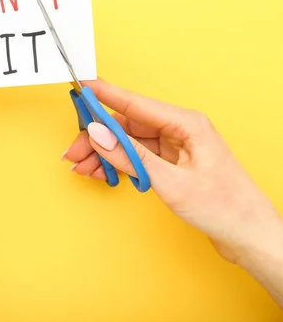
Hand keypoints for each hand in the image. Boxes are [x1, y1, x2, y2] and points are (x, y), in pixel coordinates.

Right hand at [63, 79, 282, 306]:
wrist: (248, 235)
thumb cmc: (223, 206)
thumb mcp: (171, 182)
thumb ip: (131, 157)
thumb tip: (99, 135)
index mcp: (187, 124)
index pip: (136, 103)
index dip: (106, 95)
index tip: (82, 87)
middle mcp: (180, 130)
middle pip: (127, 125)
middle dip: (97, 138)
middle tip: (73, 151)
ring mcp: (175, 147)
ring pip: (128, 143)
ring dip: (104, 154)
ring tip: (81, 168)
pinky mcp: (171, 164)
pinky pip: (136, 157)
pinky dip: (117, 165)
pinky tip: (101, 173)